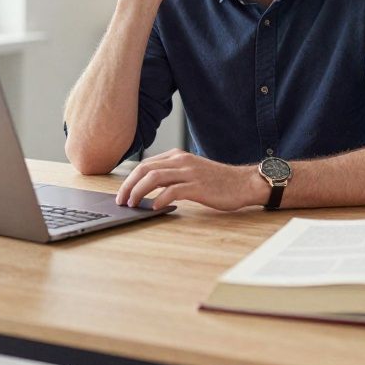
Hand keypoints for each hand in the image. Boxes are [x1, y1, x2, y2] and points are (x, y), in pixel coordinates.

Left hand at [115, 149, 266, 211]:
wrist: (243, 183)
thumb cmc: (218, 181)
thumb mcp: (192, 171)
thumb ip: (172, 174)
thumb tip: (149, 187)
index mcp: (178, 156)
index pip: (145, 164)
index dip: (130, 179)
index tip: (122, 193)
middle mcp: (181, 161)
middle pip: (145, 169)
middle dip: (128, 185)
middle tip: (121, 200)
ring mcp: (190, 173)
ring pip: (154, 178)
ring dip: (138, 192)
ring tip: (133, 204)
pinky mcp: (198, 187)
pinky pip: (172, 191)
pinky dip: (159, 199)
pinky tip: (154, 207)